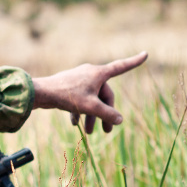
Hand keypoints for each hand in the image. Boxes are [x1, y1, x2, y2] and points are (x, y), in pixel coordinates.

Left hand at [32, 52, 147, 133]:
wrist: (40, 93)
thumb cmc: (66, 96)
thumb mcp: (90, 107)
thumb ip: (107, 114)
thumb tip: (119, 120)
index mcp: (98, 73)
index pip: (121, 66)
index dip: (134, 61)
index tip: (145, 53)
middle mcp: (90, 73)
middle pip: (104, 94)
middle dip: (105, 113)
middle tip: (106, 132)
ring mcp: (78, 79)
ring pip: (91, 99)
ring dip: (91, 116)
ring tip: (89, 133)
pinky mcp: (68, 86)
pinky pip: (79, 99)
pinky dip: (79, 110)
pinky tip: (74, 124)